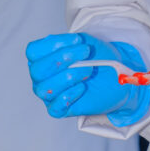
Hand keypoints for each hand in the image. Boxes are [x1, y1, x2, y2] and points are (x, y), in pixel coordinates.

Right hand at [27, 32, 149, 125]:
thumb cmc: (97, 58)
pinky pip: (55, 107)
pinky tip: (82, 87)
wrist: (116, 76)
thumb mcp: (85, 42)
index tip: (77, 40)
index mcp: (43, 58)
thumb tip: (66, 46)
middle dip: (61, 59)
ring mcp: (50, 94)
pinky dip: (68, 96)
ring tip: (88, 71)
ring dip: (68, 77)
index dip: (53, 44)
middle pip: (37, 70)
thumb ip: (71, 42)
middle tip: (85, 53)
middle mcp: (42, 77)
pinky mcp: (61, 109)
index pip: (33, 51)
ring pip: (45, 89)